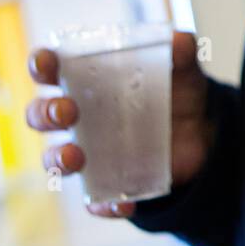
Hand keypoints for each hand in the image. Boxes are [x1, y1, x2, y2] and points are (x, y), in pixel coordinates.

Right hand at [25, 32, 212, 217]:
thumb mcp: (183, 70)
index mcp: (85, 80)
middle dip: (45, 113)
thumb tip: (180, 41)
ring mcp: (90, 151)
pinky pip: (95, 199)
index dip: (40, 65)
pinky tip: (121, 204)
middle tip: (68, 112)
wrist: (204, 134)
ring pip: (54, 159)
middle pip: (40, 115)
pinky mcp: (109, 181)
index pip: (49, 70)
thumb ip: (180, 53)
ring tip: (75, 157)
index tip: (46, 65)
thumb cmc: (177, 92)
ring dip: (57, 159)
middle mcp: (78, 117)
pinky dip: (103, 204)